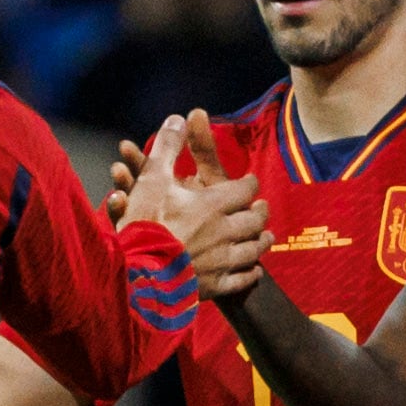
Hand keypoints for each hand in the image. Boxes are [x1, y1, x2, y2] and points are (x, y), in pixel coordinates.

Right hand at [120, 111, 269, 297]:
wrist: (138, 275)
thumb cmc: (145, 224)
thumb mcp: (152, 178)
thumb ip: (168, 147)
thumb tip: (180, 118)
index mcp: (212, 205)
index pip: (244, 190)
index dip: (249, 184)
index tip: (251, 182)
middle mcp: (224, 233)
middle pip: (253, 221)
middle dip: (260, 213)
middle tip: (263, 209)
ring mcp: (221, 262)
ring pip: (252, 251)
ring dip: (261, 242)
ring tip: (267, 238)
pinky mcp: (214, 287)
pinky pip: (240, 281)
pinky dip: (250, 274)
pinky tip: (254, 271)